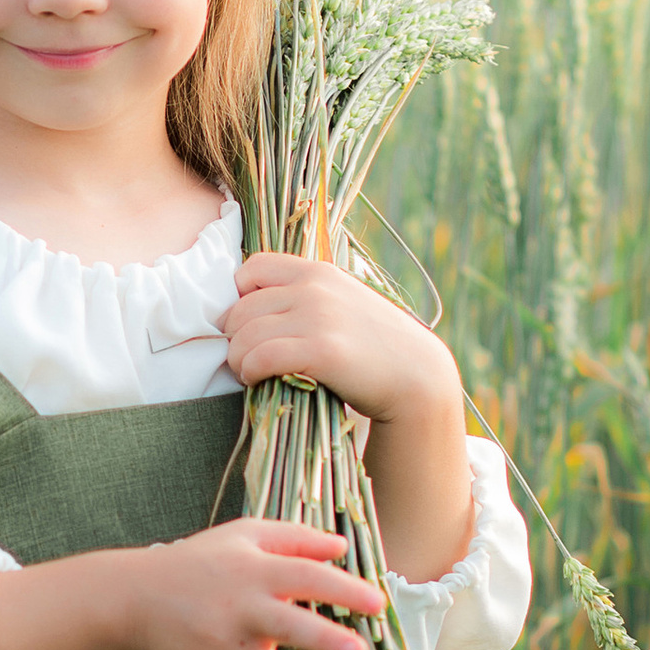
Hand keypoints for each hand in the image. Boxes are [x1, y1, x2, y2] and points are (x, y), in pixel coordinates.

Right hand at [128, 518, 385, 649]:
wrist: (137, 597)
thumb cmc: (200, 561)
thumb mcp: (244, 535)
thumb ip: (295, 538)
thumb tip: (341, 546)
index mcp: (256, 570)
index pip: (307, 577)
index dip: (343, 589)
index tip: (378, 604)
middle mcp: (243, 609)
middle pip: (289, 626)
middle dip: (325, 642)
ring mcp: (225, 646)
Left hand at [222, 250, 450, 416]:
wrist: (415, 375)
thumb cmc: (373, 344)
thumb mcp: (341, 303)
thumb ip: (306, 296)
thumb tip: (254, 305)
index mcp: (317, 272)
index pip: (252, 269)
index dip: (239, 299)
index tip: (249, 325)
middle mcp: (314, 288)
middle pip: (241, 308)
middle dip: (234, 337)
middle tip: (244, 357)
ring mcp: (318, 317)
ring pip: (246, 335)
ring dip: (239, 359)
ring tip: (249, 372)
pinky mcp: (321, 350)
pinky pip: (261, 356)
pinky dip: (250, 371)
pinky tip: (257, 380)